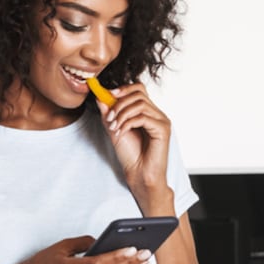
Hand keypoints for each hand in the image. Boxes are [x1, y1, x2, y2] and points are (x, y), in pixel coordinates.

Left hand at [96, 83, 172, 208]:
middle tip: (109, 117)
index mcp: (147, 112)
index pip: (138, 89)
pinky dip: (128, 123)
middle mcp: (156, 114)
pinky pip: (143, 117)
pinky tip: (121, 133)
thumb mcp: (114, 129)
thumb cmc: (130, 155)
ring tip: (114, 127)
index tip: (108, 95)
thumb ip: (109, 113)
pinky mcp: (163, 129)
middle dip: (119, 102)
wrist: (138, 174)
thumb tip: (100, 96)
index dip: (123, 89)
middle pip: (139, 93)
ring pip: (140, 104)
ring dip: (122, 114)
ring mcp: (161, 121)